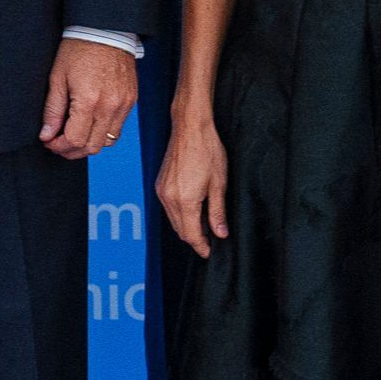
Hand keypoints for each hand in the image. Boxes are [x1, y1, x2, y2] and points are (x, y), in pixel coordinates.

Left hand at [38, 37, 137, 160]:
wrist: (106, 31)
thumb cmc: (79, 49)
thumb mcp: (58, 78)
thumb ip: (53, 111)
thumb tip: (46, 135)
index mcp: (89, 101)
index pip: (75, 140)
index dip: (59, 146)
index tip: (49, 141)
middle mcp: (110, 107)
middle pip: (92, 147)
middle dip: (72, 150)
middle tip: (58, 142)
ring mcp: (123, 105)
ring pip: (107, 142)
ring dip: (88, 143)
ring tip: (74, 134)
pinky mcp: (131, 101)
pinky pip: (118, 129)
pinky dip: (103, 132)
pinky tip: (90, 123)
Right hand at [156, 104, 227, 256]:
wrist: (190, 127)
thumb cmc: (207, 150)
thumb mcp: (219, 183)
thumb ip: (218, 211)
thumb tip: (220, 233)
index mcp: (185, 200)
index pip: (191, 234)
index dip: (201, 246)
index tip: (210, 252)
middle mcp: (168, 198)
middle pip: (180, 230)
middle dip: (195, 238)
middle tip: (211, 239)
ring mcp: (162, 191)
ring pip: (173, 220)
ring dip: (187, 226)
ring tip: (205, 225)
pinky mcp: (160, 184)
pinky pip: (168, 208)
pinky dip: (180, 214)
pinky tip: (193, 209)